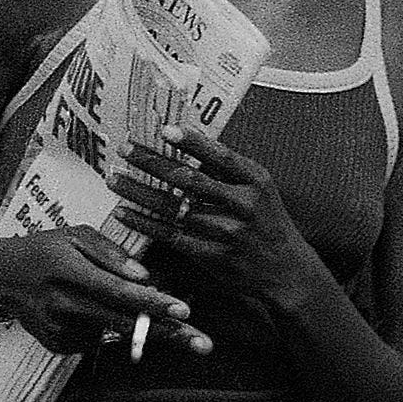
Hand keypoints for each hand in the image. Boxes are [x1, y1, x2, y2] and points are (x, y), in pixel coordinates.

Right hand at [0, 224, 206, 355]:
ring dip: (136, 323)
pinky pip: (99, 339)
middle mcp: (62, 306)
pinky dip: (108, 326)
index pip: (117, 291)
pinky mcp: (58, 345)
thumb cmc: (46, 250)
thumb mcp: (76, 236)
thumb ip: (111, 254)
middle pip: (124, 323)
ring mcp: (59, 330)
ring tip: (126, 303)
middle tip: (205, 344)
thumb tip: (146, 276)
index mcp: (68, 273)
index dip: (152, 302)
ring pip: (115, 332)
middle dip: (168, 333)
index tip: (183, 310)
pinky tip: (90, 309)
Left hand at [109, 124, 325, 307]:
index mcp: (256, 182)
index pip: (220, 155)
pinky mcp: (212, 255)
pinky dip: (145, 223)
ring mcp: (227, 231)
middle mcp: (243, 204)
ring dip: (139, 191)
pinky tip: (124, 213)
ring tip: (114, 179)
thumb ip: (229, 172)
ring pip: (174, 207)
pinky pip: (171, 235)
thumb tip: (189, 143)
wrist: (288, 272)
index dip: (192, 141)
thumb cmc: (269, 225)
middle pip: (189, 179)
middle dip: (152, 162)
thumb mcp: (262, 192)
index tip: (165, 128)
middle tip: (125, 149)